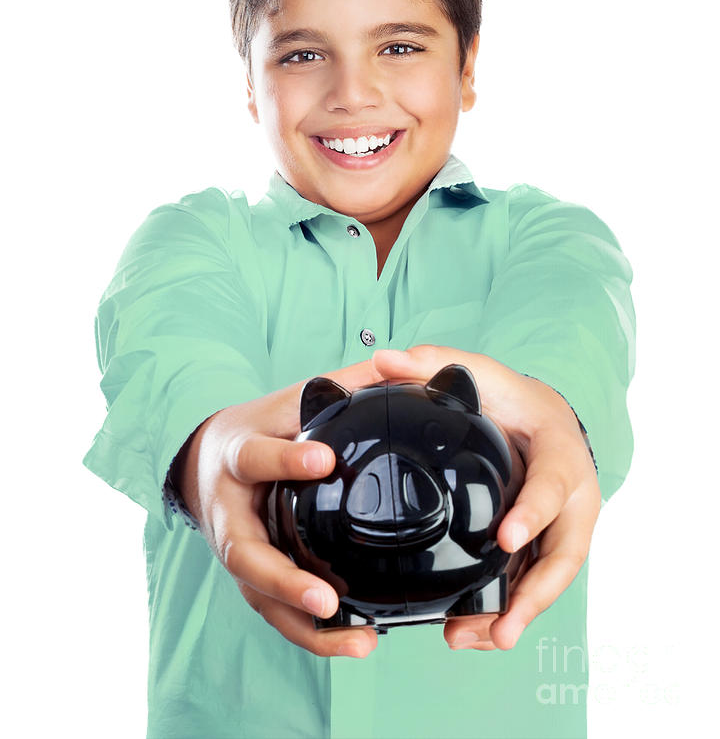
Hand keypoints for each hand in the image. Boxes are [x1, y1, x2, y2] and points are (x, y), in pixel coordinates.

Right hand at [172, 356, 387, 658]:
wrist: (207, 458)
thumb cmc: (258, 428)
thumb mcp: (288, 400)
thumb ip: (340, 384)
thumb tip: (395, 364)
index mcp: (237, 456)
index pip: (255, 457)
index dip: (285, 460)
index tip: (324, 460)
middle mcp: (229, 513)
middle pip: (246, 553)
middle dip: (285, 578)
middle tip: (328, 597)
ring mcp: (236, 551)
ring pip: (260, 596)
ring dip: (305, 623)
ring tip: (357, 639)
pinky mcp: (249, 578)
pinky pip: (275, 612)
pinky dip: (312, 633)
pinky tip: (355, 642)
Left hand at [370, 345, 601, 651]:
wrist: (543, 418)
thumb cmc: (513, 398)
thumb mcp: (480, 372)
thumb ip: (433, 363)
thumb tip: (383, 357)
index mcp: (559, 454)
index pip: (551, 486)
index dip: (533, 514)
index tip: (506, 538)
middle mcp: (572, 499)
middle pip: (564, 554)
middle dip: (534, 595)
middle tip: (501, 627)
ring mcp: (562, 527)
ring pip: (550, 581)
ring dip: (518, 615)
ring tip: (476, 641)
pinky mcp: (545, 546)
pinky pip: (533, 584)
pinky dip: (508, 611)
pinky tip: (475, 634)